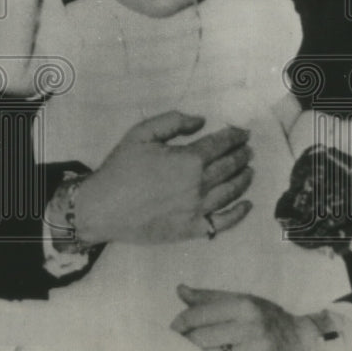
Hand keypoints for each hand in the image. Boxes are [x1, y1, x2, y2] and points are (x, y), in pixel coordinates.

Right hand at [72, 111, 253, 244]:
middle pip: (230, 167)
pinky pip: (223, 222)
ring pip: (232, 192)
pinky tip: (247, 205)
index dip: (235, 137)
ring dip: (244, 179)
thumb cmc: (120, 168)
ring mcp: (198, 209)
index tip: (243, 133)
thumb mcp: (142, 133)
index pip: (221, 145)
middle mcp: (199, 185)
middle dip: (242, 156)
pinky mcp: (192, 229)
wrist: (102, 208)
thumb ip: (174, 121)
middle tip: (248, 150)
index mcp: (189, 160)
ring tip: (249, 171)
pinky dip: (239, 213)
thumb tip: (202, 121)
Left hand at [171, 285, 322, 350]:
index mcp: (245, 305)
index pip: (198, 315)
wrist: (301, 344)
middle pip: (199, 339)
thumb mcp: (244, 302)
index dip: (179, 324)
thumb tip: (180, 290)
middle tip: (180, 349)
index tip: (175, 331)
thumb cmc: (267, 320)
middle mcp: (251, 327)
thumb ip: (210, 298)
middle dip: (184, 345)